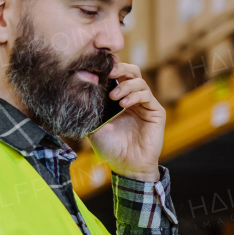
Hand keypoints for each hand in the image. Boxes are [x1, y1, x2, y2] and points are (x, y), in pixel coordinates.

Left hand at [88, 60, 165, 181]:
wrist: (127, 167)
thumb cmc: (110, 148)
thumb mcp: (94, 127)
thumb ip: (89, 110)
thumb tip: (77, 91)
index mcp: (118, 99)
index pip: (116, 75)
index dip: (109, 68)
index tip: (97, 67)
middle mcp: (132, 98)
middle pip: (130, 71)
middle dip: (119, 69)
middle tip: (108, 73)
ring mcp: (145, 104)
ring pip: (139, 81)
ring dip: (125, 85)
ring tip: (113, 96)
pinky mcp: (156, 111)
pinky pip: (147, 95)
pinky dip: (135, 95)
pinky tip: (123, 103)